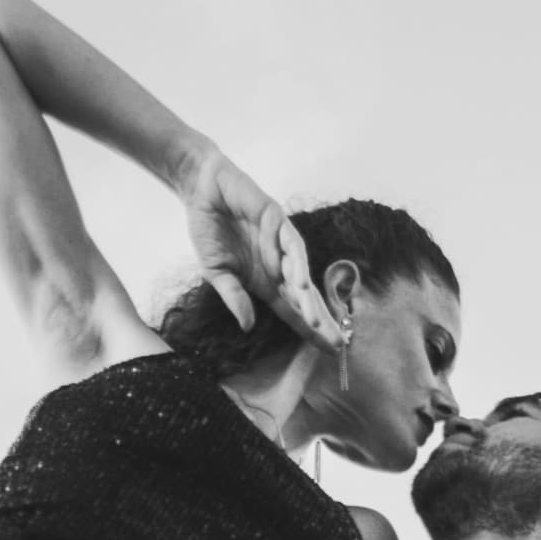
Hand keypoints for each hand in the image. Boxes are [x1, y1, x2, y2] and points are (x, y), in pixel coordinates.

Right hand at [181, 146, 340, 348]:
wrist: (201, 189)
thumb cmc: (208, 230)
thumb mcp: (217, 272)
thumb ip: (234, 297)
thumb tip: (248, 326)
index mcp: (265, 281)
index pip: (292, 310)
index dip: (308, 329)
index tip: (328, 350)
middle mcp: (278, 265)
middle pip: (304, 298)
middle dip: (321, 321)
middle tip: (339, 343)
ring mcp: (280, 242)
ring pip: (300, 275)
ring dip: (309, 299)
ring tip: (315, 321)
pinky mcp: (277, 219)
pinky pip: (289, 242)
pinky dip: (294, 262)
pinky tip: (297, 282)